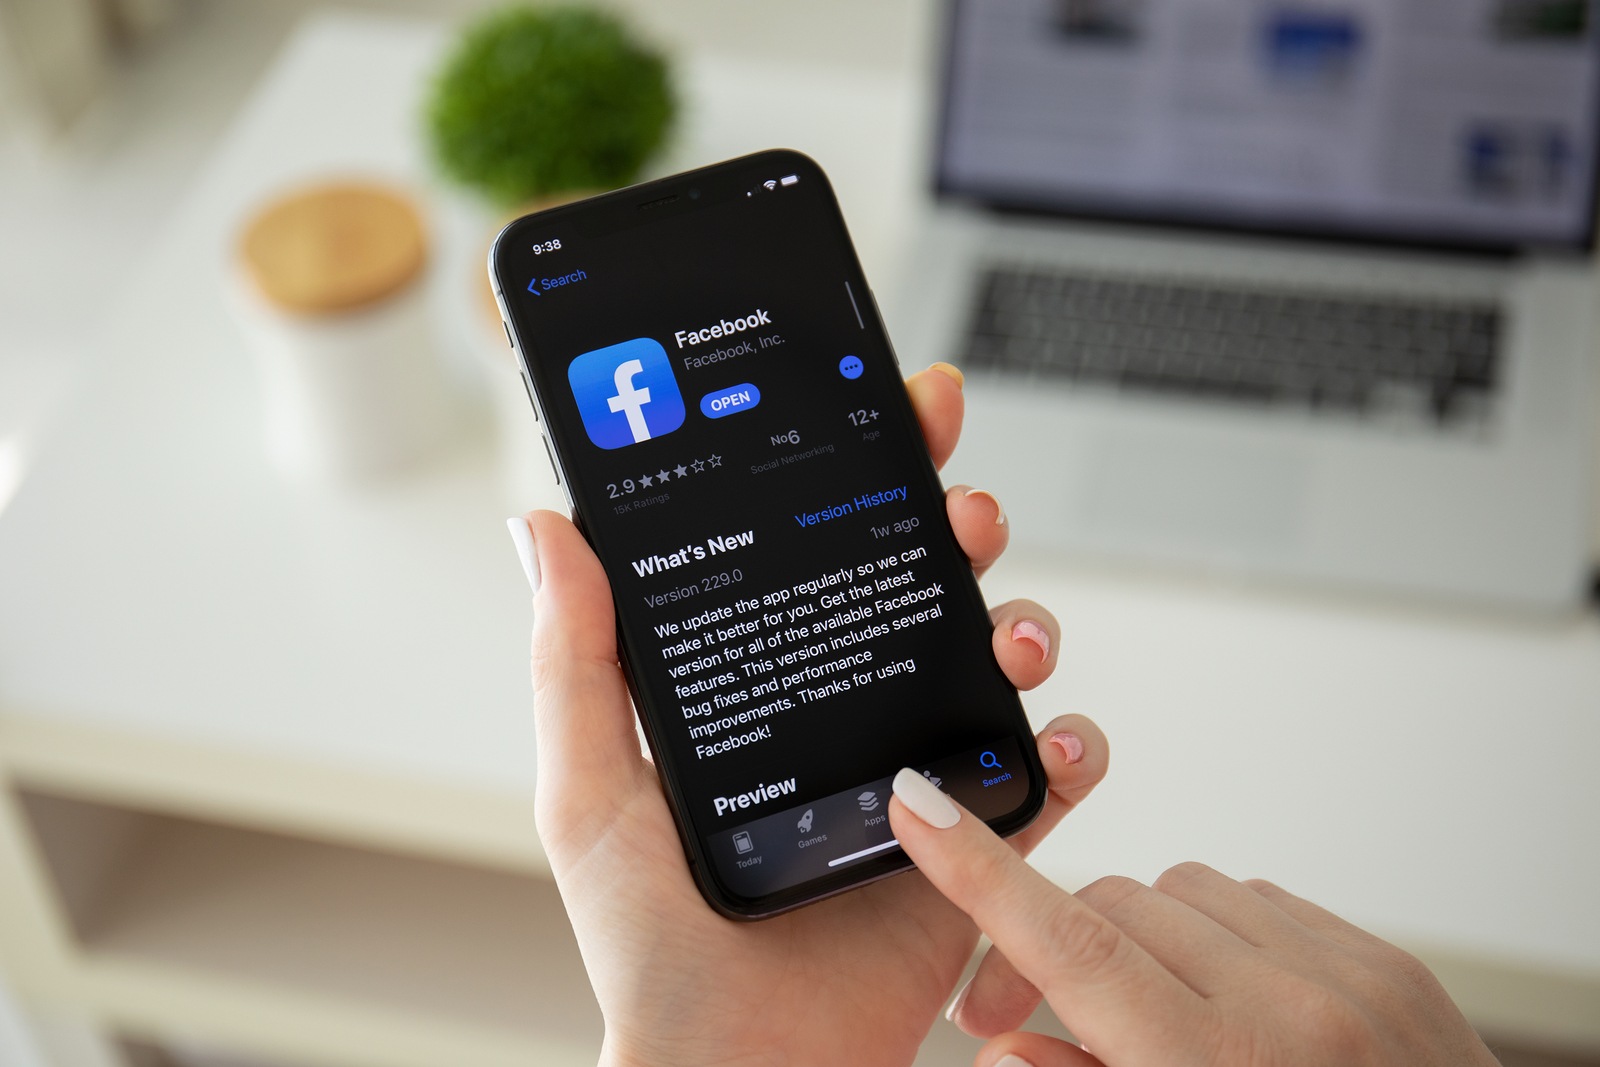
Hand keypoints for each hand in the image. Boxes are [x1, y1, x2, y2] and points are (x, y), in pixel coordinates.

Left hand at [512, 363, 1108, 1066]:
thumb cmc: (650, 947)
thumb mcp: (591, 789)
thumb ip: (576, 660)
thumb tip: (544, 527)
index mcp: (766, 684)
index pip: (815, 550)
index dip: (862, 470)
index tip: (891, 405)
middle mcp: (846, 713)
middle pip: (919, 582)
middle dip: (955, 521)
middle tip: (962, 499)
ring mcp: (916, 775)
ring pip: (993, 660)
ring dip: (1021, 616)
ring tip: (1008, 620)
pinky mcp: (973, 845)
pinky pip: (1048, 780)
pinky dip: (1071, 745)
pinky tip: (1055, 729)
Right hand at [888, 772, 1499, 1066]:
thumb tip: (1005, 1049)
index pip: (1073, 944)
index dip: (981, 872)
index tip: (918, 805)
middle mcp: (1289, 1009)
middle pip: (1112, 911)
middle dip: (1055, 950)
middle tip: (1023, 1021)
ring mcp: (1346, 976)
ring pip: (1179, 890)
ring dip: (1139, 938)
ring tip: (1145, 1017)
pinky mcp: (1384, 960)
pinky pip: (1257, 899)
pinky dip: (1216, 935)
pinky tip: (1219, 997)